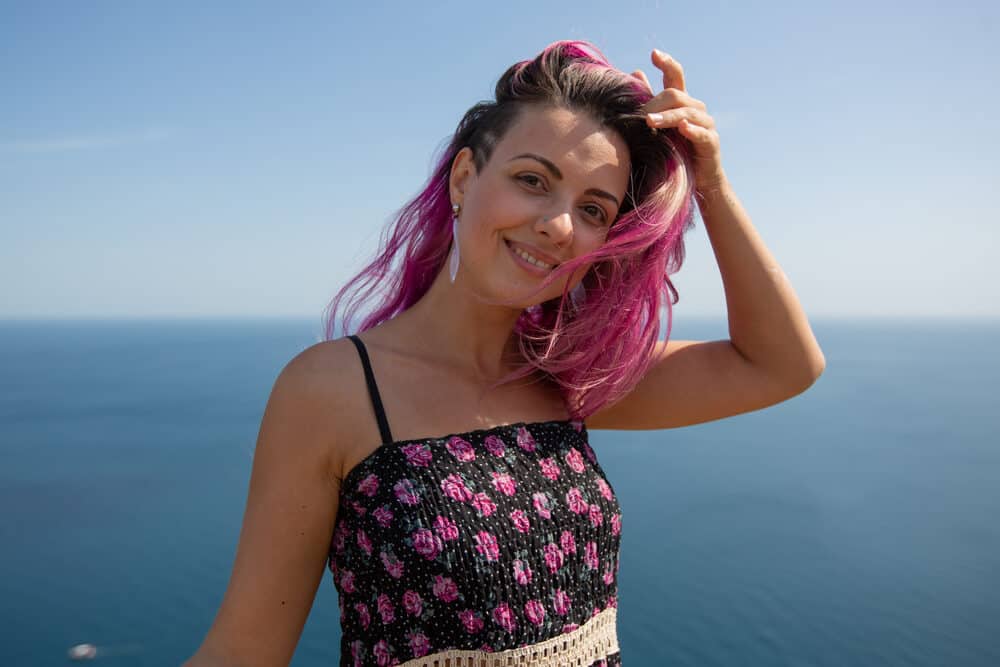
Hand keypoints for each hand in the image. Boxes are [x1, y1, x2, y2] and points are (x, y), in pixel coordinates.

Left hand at [632, 49, 725, 193]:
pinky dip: (692, 130)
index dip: (667, 63)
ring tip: (650, 121)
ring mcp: (706, 125)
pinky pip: (702, 133)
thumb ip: (649, 101)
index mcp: (682, 102)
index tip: (654, 54)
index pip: (675, 76)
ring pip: (687, 112)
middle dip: (656, 102)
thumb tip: (636, 72)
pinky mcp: (711, 143)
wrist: (697, 181)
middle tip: (638, 114)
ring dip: (667, 116)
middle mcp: (696, 109)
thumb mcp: (659, 126)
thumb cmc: (675, 152)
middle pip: (676, 94)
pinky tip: (682, 128)